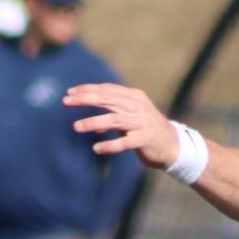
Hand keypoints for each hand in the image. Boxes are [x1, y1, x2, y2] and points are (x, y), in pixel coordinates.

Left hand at [62, 84, 179, 168]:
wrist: (173, 145)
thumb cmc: (146, 130)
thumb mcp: (131, 117)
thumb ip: (114, 115)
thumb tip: (93, 127)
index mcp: (134, 96)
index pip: (106, 89)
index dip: (87, 89)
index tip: (69, 93)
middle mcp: (138, 106)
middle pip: (107, 99)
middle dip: (85, 99)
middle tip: (65, 102)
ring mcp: (142, 122)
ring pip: (114, 119)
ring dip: (93, 122)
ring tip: (76, 127)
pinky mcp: (145, 139)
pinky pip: (124, 142)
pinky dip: (110, 145)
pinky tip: (96, 148)